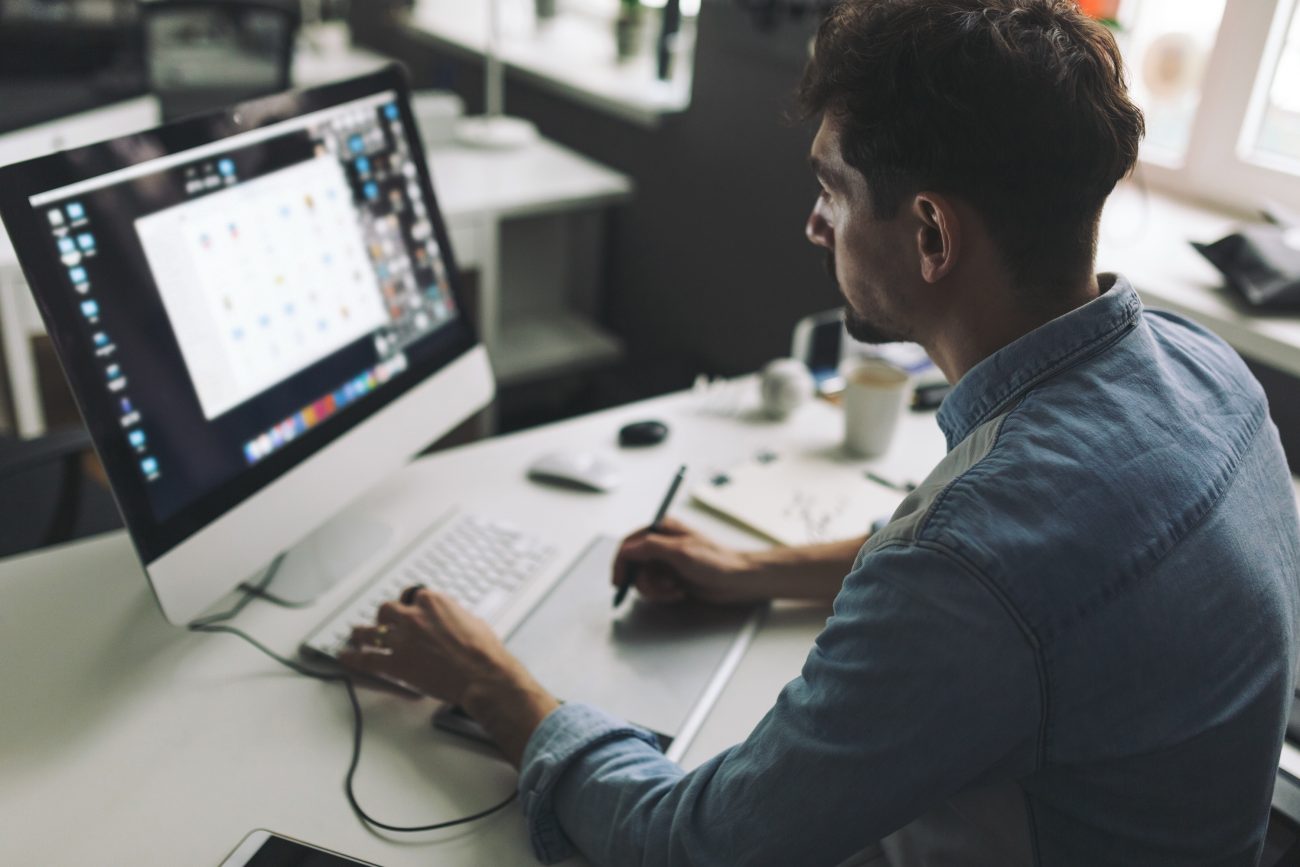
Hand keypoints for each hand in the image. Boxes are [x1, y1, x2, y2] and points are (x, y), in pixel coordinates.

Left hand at [338, 588, 558, 764]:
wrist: (483, 675)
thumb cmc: (483, 651)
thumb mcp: (470, 620)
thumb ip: (451, 616)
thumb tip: (447, 621)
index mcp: (433, 601)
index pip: (411, 594)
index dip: (408, 604)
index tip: (407, 610)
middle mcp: (413, 615)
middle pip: (387, 609)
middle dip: (384, 618)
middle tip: (384, 625)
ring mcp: (402, 639)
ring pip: (370, 631)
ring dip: (361, 634)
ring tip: (356, 637)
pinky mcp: (395, 663)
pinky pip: (366, 658)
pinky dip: (353, 658)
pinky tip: (346, 657)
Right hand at [612, 517, 764, 604]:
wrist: (738, 580)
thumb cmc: (716, 561)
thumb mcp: (680, 551)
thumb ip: (650, 547)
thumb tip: (626, 549)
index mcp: (661, 529)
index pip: (628, 544)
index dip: (620, 563)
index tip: (618, 582)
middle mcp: (661, 544)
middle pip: (633, 565)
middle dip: (644, 581)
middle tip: (659, 588)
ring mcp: (665, 562)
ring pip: (642, 580)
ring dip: (656, 590)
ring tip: (675, 589)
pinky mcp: (671, 578)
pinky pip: (655, 589)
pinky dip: (663, 594)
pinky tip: (680, 592)